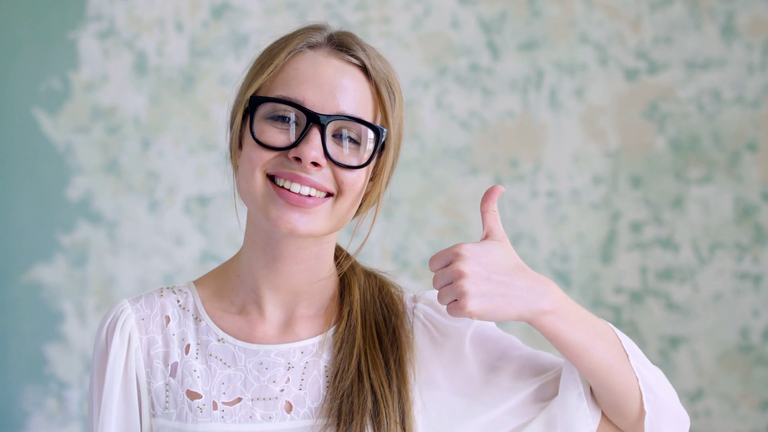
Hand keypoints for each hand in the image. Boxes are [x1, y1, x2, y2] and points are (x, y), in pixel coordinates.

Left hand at [428, 185, 565, 322]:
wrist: (529, 293)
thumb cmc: (509, 264)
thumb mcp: (496, 236)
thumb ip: (489, 210)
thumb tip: (497, 186)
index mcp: (460, 249)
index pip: (434, 265)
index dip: (448, 270)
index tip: (468, 271)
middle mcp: (459, 267)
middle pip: (437, 282)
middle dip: (452, 286)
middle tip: (476, 284)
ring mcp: (463, 287)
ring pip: (442, 297)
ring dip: (457, 299)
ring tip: (478, 293)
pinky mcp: (467, 306)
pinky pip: (450, 311)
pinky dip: (463, 312)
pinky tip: (481, 304)